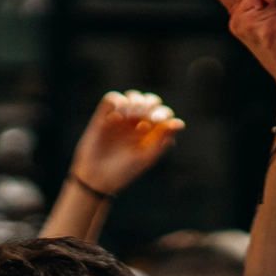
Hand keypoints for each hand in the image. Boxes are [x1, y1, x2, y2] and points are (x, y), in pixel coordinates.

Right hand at [68, 91, 184, 193]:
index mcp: (150, 133)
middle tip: (144, 115)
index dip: (162, 113)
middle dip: (149, 104)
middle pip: (149, 101)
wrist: (96, 179)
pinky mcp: (103, 115)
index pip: (163, 114)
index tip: (157, 121)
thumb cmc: (123, 172)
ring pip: (132, 96)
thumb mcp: (145, 158)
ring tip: (131, 114)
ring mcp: (120, 117)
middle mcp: (137, 122)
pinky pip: (112, 98)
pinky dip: (118, 100)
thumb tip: (180, 123)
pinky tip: (119, 113)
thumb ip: (161, 141)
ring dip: (135, 101)